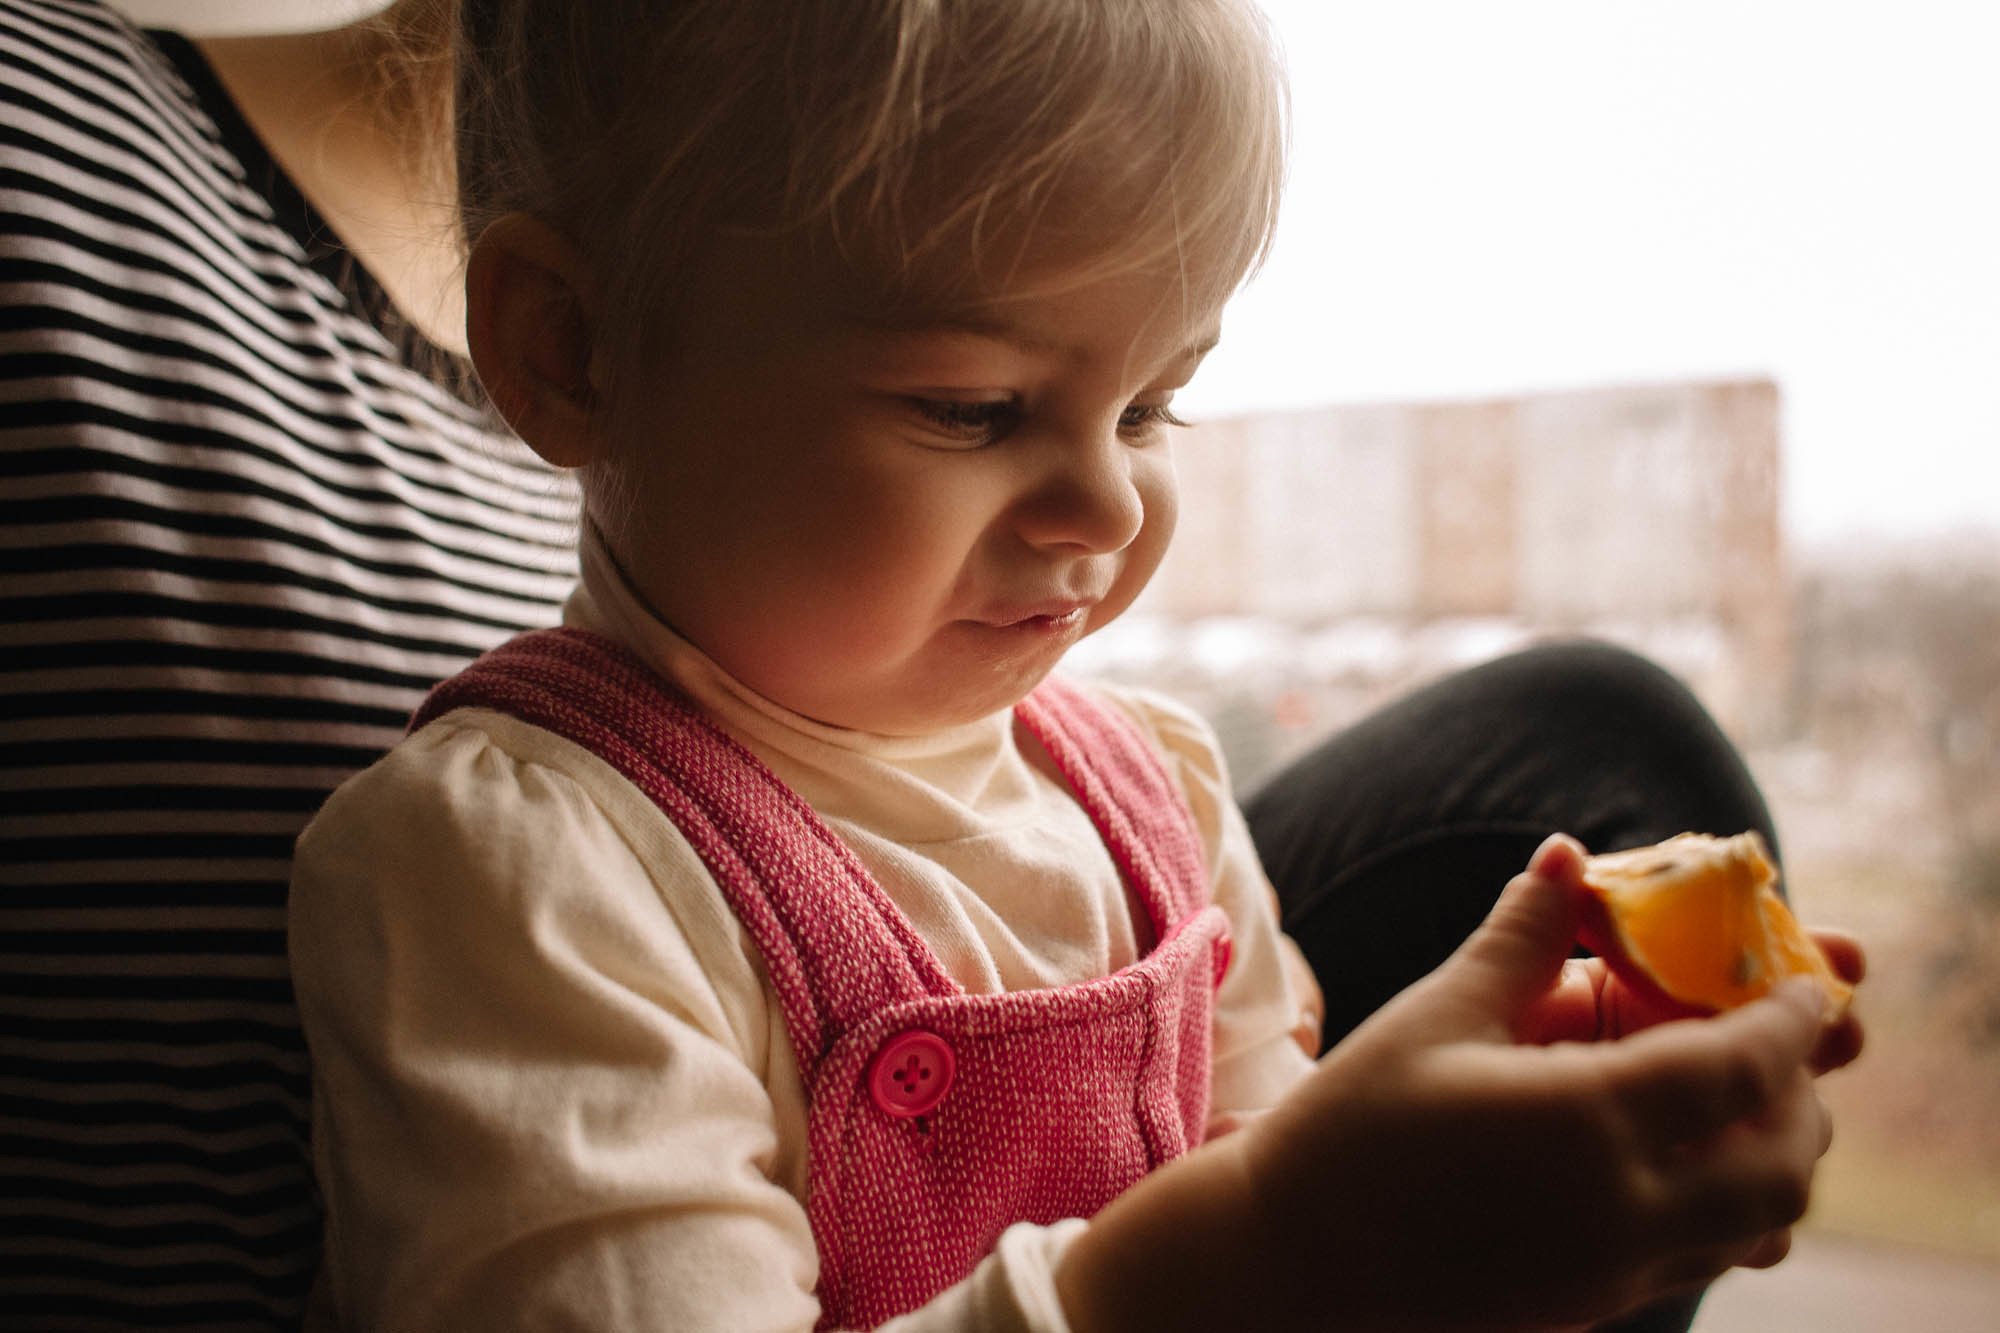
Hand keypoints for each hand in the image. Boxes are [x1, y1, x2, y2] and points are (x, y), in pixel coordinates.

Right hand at [1226, 837, 1835, 1330]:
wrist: (1290, 1265)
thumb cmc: (1350, 1130)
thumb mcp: (1436, 1017)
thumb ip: (1520, 939)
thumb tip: (1565, 852)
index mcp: (1586, 1123)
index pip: (1742, 1069)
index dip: (1791, 1020)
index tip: (1811, 984)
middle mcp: (1621, 1210)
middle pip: (1782, 1164)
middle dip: (1800, 1097)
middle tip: (1777, 1044)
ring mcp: (1614, 1271)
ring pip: (1760, 1227)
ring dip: (1773, 1160)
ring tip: (1732, 1103)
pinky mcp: (1595, 1306)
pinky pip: (1705, 1255)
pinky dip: (1725, 1205)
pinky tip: (1668, 1154)